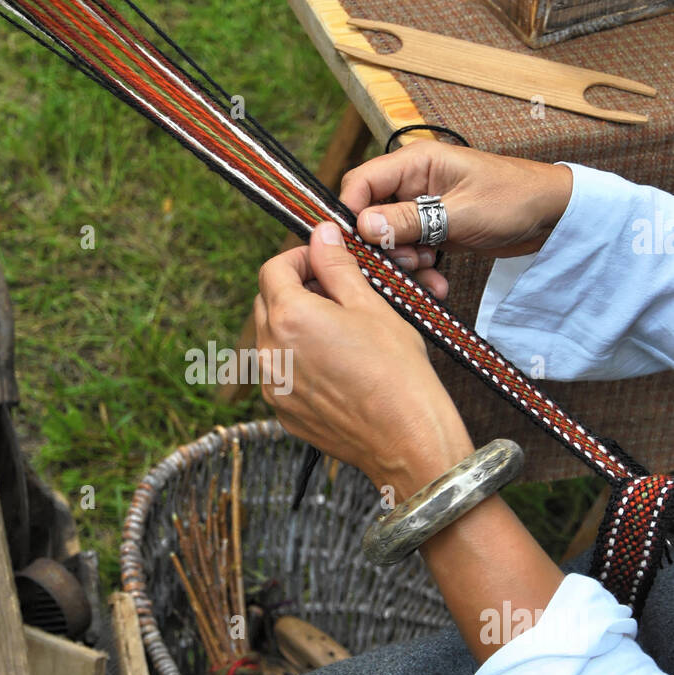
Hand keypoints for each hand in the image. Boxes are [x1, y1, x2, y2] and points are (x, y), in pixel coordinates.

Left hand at [253, 221, 473, 499]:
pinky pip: (280, 374)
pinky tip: (336, 365)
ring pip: (272, 340)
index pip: (272, 269)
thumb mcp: (371, 306)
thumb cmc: (397, 372)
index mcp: (289, 317)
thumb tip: (321, 234)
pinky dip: (299, 361)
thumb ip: (337, 266)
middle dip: (294, 290)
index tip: (322, 260)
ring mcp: (272, 387)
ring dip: (295, 326)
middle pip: (266, 303)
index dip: (298, 258)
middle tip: (335, 292)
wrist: (407, 439)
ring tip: (338, 331)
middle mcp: (270, 352)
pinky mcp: (282, 413)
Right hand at [341, 141, 572, 299]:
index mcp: (415, 162)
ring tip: (428, 272)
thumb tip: (363, 227)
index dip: (351, 215)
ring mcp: (422, 207)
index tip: (356, 247)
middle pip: (370, 215)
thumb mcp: (460, 212)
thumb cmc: (514, 199)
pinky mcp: (433, 230)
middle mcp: (412, 182)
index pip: (360, 183)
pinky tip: (436, 284)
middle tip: (405, 264)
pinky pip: (411, 252)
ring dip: (403, 263)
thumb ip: (410, 220)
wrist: (553, 215)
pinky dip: (419, 270)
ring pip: (389, 239)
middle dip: (381, 246)